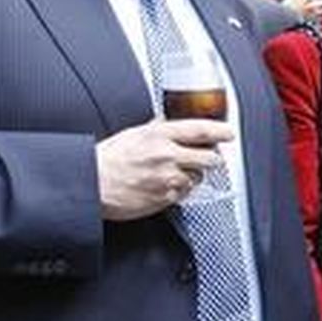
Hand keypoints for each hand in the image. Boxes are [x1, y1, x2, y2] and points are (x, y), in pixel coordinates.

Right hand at [96, 119, 231, 220]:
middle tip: (205, 157)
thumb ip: (156, 128)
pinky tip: (165, 185)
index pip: (200, 130)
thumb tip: (168, 123)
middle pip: (209, 157)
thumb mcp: (133, 134)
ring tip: (174, 173)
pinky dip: (180, 190)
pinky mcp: (166, 197)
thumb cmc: (107, 159)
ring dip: (193, 175)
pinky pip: (185, 193)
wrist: (92, 184)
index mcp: (160, 135)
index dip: (220, 131)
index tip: (229, 133)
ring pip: (199, 177)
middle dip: (211, 158)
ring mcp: (168, 178)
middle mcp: (168, 155)